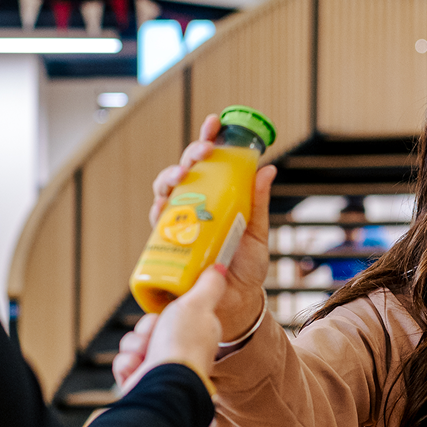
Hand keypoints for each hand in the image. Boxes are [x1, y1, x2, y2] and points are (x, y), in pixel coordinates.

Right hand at [112, 265, 226, 394]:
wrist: (165, 383)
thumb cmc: (184, 346)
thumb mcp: (199, 304)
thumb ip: (209, 285)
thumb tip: (221, 268)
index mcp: (195, 336)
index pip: (170, 316)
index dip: (163, 312)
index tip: (166, 314)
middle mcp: (177, 354)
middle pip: (148, 328)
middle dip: (146, 329)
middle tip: (156, 334)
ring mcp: (159, 370)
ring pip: (133, 344)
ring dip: (135, 347)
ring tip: (147, 354)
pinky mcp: (141, 382)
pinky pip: (123, 363)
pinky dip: (128, 364)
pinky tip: (139, 368)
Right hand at [148, 113, 274, 343]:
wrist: (235, 303)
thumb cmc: (245, 267)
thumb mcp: (256, 233)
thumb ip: (258, 203)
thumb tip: (268, 168)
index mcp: (217, 196)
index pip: (211, 161)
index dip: (209, 139)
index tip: (216, 122)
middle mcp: (195, 205)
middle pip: (186, 169)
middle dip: (191, 154)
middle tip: (203, 151)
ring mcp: (179, 222)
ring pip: (166, 189)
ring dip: (171, 176)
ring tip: (184, 174)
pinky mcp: (168, 243)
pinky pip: (157, 221)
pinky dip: (158, 208)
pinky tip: (164, 203)